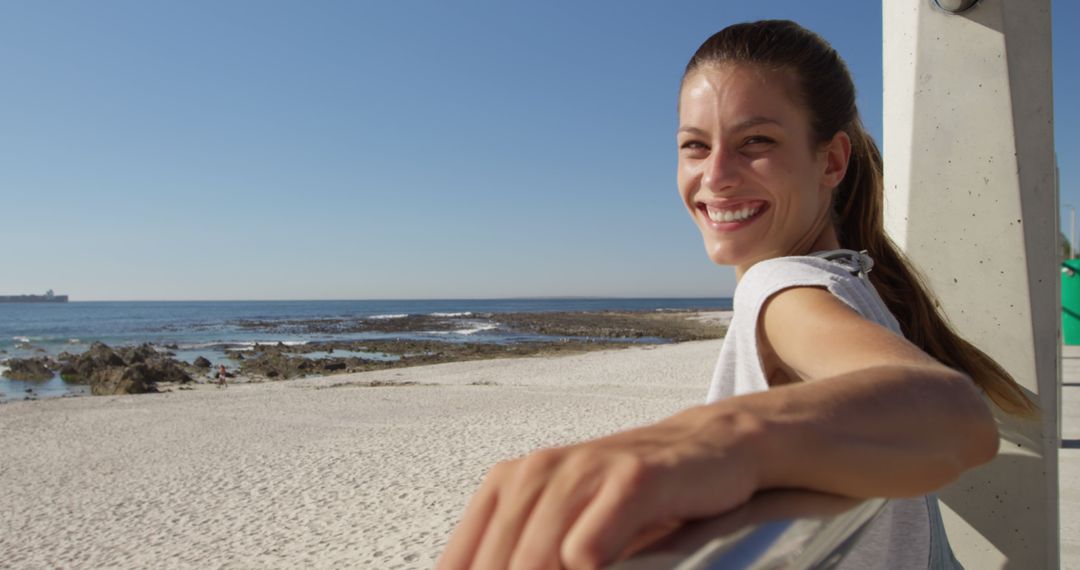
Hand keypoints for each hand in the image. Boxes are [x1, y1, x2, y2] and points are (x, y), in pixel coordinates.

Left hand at [436, 405, 764, 568]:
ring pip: (537, 561)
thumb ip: (525, 555)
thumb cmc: (631, 497)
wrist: (708, 448)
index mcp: (509, 483)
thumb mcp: (563, 522)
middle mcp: (537, 472)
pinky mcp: (633, 480)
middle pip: (499, 568)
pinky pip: (588, 549)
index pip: (460, 563)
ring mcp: (585, 472)